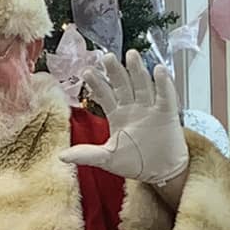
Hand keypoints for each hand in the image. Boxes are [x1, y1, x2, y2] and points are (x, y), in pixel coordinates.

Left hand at [58, 50, 188, 185]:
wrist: (161, 174)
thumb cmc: (136, 164)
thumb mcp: (108, 159)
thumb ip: (87, 154)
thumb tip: (61, 156)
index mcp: (117, 114)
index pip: (105, 94)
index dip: (97, 83)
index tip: (87, 72)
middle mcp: (133, 106)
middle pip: (123, 84)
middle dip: (115, 70)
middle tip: (107, 57)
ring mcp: (150, 108)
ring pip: (142, 85)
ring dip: (138, 70)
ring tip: (132, 55)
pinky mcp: (167, 113)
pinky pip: (165, 96)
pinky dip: (163, 84)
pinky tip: (158, 71)